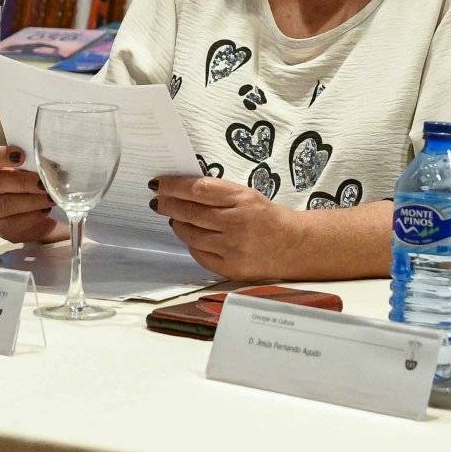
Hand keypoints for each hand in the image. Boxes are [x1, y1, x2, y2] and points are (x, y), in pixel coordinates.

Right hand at [0, 142, 66, 243]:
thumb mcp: (31, 168)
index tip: (21, 155)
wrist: (37, 210)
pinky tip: (44, 211)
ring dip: (31, 201)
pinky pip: (12, 224)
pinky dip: (32, 217)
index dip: (1, 155)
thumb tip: (49, 162)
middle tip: (44, 183)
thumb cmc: (32, 183)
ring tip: (50, 198)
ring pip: (5, 204)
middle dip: (24, 182)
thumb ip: (34, 162)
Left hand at [149, 174, 303, 280]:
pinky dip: (191, 243)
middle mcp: (236, 223)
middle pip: (190, 212)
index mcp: (242, 199)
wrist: (292, 245)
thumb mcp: (246, 195)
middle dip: (168, 205)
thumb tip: (181, 190)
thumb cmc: (265, 216)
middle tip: (158, 201)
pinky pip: (199, 254)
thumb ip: (218, 193)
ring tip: (174, 218)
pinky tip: (190, 235)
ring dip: (177, 224)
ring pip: (191, 235)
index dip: (174, 186)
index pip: (198, 189)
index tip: (159, 184)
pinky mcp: (230, 267)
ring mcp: (232, 247)